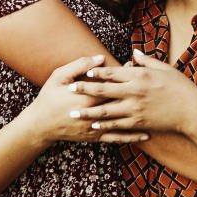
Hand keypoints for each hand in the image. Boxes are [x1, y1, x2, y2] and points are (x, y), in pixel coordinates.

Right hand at [23, 56, 148, 145]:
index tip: (135, 66)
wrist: (39, 125)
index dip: (125, 75)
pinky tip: (145, 135)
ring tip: (156, 110)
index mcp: (87, 96)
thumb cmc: (48, 97)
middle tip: (149, 84)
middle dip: (135, 93)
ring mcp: (95, 127)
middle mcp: (94, 113)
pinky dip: (131, 137)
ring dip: (139, 116)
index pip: (111, 84)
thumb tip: (99, 58)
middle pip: (121, 101)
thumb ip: (79, 65)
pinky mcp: (94, 138)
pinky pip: (116, 138)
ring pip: (122, 121)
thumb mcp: (59, 76)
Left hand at [70, 50, 196, 135]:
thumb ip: (147, 61)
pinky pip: (117, 125)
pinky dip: (104, 126)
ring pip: (106, 111)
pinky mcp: (138, 122)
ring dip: (88, 112)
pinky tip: (94, 126)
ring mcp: (135, 109)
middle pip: (104, 90)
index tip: (84, 71)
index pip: (113, 72)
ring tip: (73, 113)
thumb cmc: (180, 86)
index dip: (97, 71)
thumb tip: (134, 53)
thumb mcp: (165, 68)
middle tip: (68, 91)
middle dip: (84, 90)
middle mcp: (134, 92)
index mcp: (140, 76)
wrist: (191, 110)